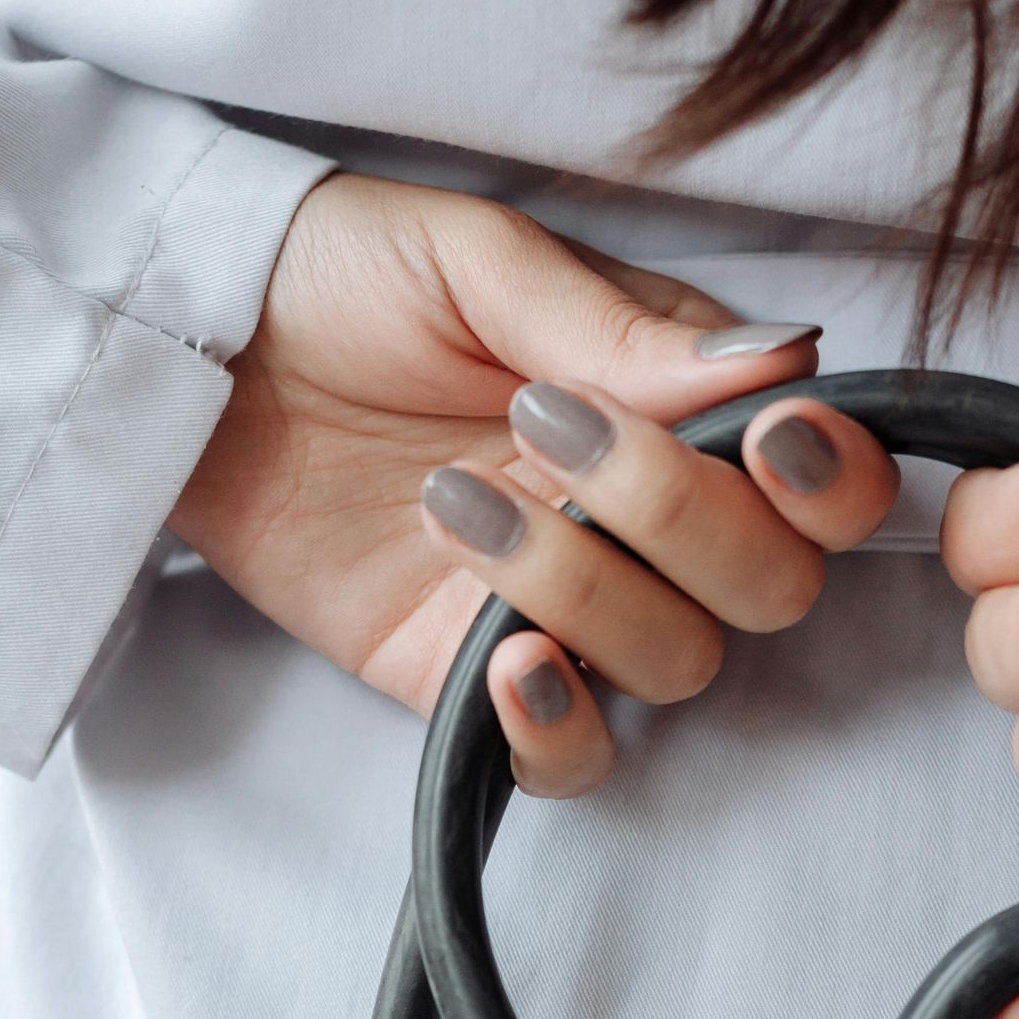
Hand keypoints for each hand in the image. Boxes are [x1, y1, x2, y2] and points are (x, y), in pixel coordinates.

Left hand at [171, 171, 898, 785]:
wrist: (190, 349)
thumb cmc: (338, 276)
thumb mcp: (474, 259)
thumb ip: (618, 322)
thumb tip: (783, 358)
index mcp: (680, 403)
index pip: (823, 479)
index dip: (828, 478)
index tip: (766, 435)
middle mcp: (650, 519)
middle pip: (770, 587)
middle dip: (685, 517)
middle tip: (548, 428)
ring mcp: (572, 607)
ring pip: (677, 664)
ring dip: (585, 590)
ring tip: (451, 501)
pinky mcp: (475, 681)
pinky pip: (576, 760)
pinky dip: (561, 728)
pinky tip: (508, 663)